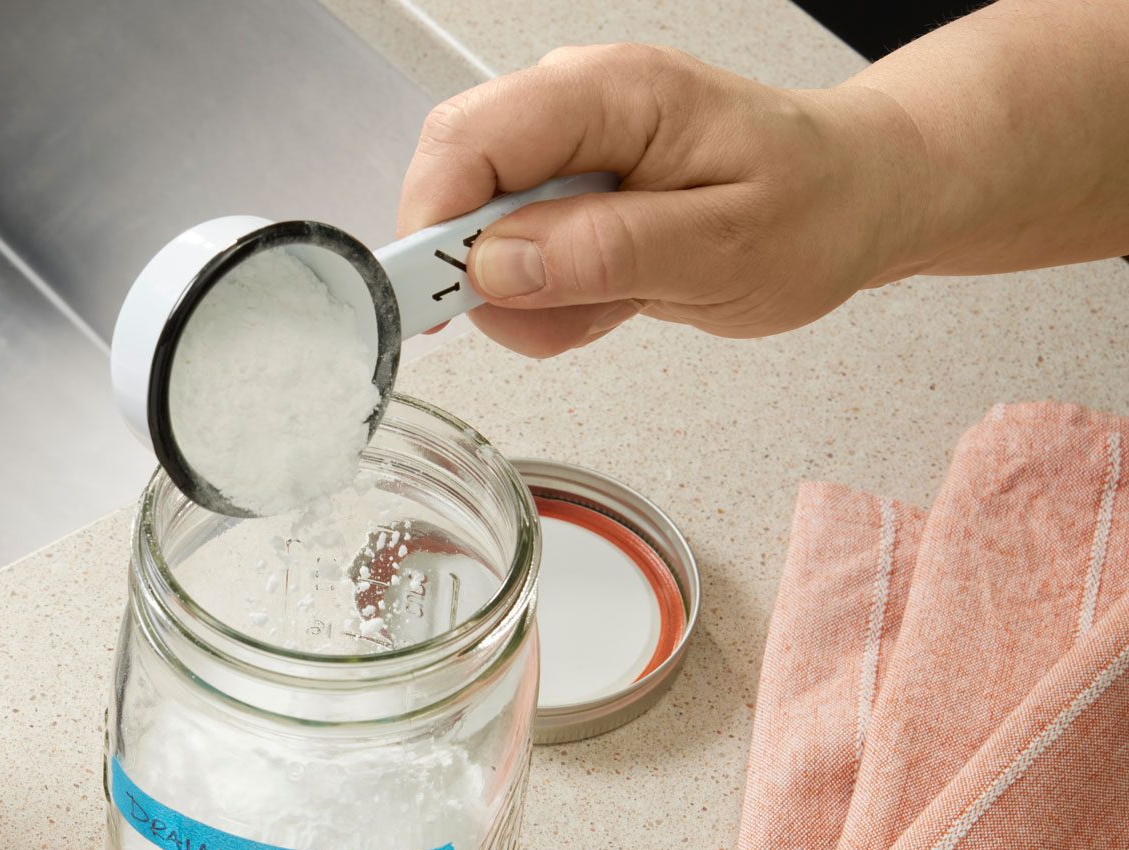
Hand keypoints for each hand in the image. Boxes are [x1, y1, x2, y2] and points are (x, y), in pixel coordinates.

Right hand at [398, 44, 931, 356]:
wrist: (855, 196)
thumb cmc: (815, 207)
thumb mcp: (724, 248)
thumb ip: (607, 252)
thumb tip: (499, 265)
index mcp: (611, 94)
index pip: (467, 142)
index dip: (433, 227)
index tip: (445, 305)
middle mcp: (575, 105)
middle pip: (453, 180)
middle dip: (478, 272)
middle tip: (554, 316)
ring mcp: (564, 147)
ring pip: (473, 230)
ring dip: (524, 296)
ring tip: (611, 301)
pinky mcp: (564, 190)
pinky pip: (510, 254)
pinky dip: (547, 297)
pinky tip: (611, 293)